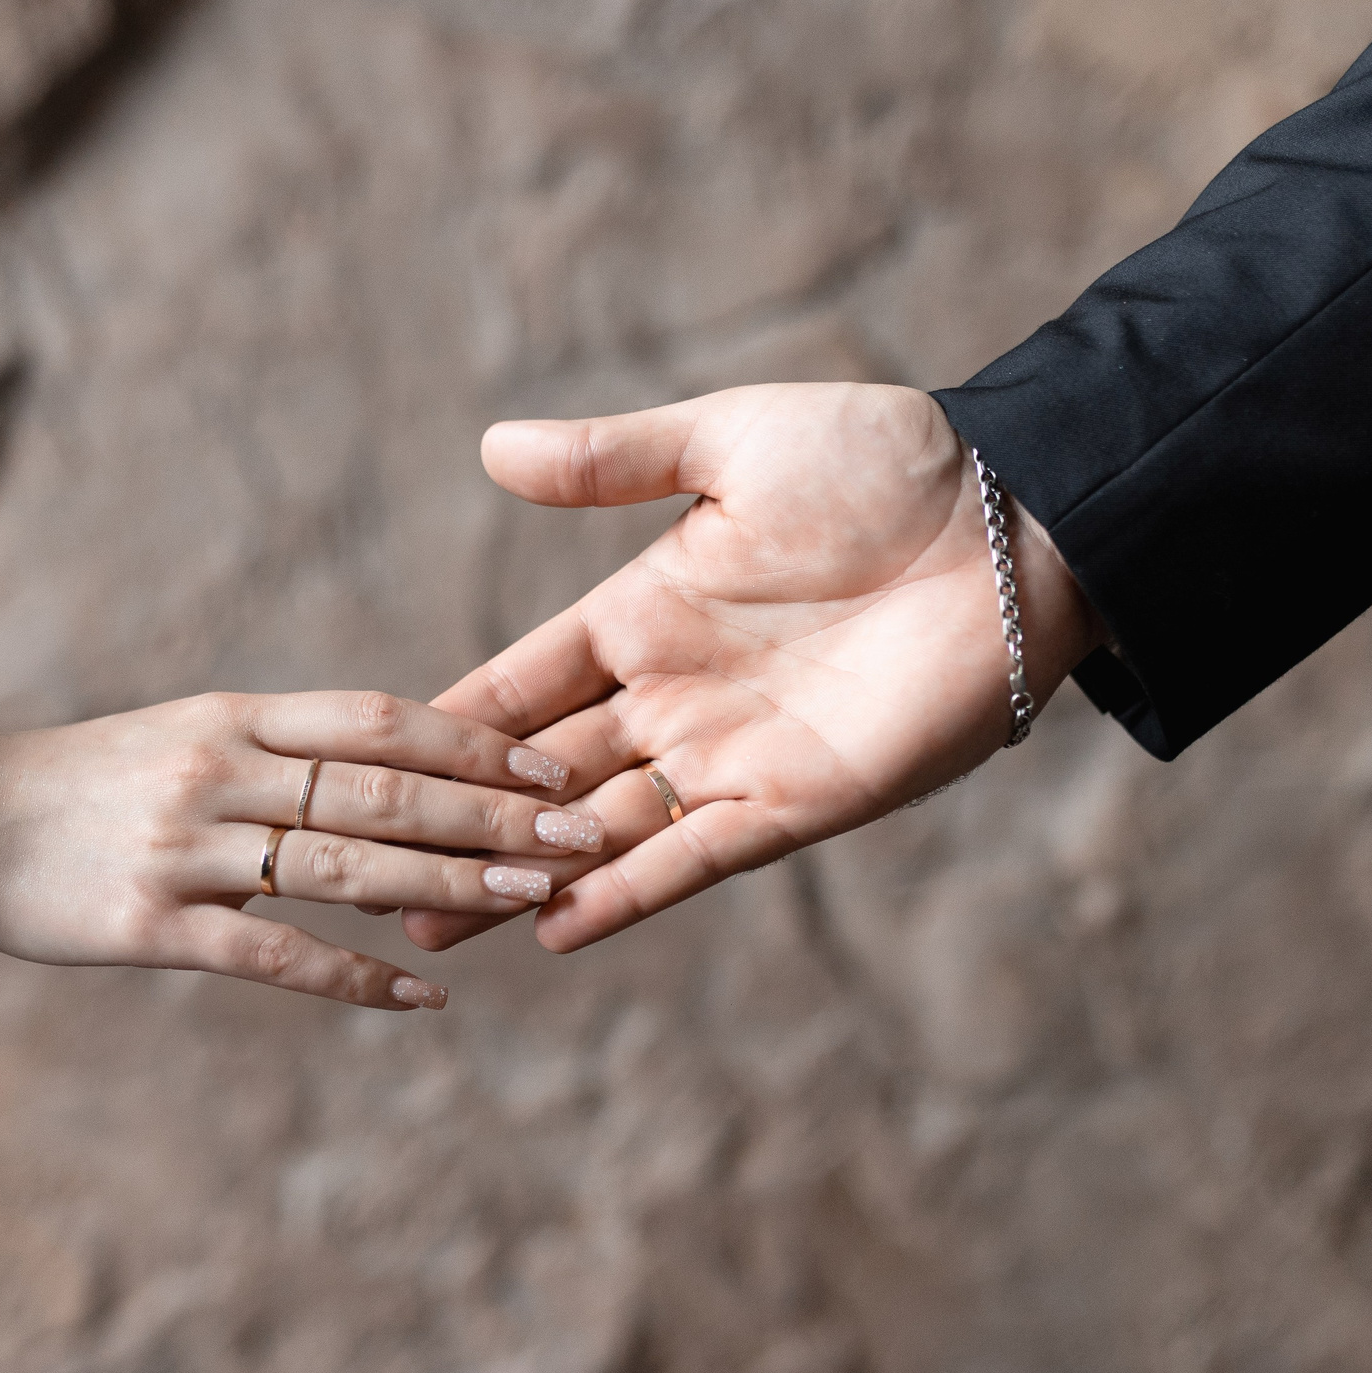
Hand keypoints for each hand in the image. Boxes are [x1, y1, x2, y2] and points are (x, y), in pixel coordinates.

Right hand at [0, 691, 601, 1008]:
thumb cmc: (74, 786)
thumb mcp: (179, 738)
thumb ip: (275, 750)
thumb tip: (388, 763)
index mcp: (230, 718)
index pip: (374, 719)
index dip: (469, 743)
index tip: (547, 766)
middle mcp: (217, 773)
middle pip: (379, 790)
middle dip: (489, 814)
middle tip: (579, 832)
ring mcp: (183, 849)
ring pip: (342, 865)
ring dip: (446, 883)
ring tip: (530, 897)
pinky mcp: (149, 925)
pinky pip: (273, 953)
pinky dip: (355, 977)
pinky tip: (423, 998)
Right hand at [406, 382, 1101, 953]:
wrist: (1011, 525)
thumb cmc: (883, 464)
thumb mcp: (731, 444)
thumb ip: (614, 461)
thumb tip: (491, 448)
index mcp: (642, 613)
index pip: (521, 682)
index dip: (449, 722)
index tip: (360, 763)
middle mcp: (671, 696)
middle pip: (538, 777)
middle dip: (455, 824)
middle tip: (360, 873)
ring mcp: (727, 755)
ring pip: (597, 832)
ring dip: (517, 877)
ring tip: (426, 919)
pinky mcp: (792, 801)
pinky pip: (691, 858)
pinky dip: (625, 893)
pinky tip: (553, 927)